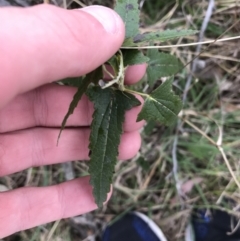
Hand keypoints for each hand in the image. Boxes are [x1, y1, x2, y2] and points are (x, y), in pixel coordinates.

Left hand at [0, 5, 145, 237]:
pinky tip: (97, 190)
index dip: (96, 58)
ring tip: (132, 145)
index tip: (136, 67)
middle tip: (139, 112)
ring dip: (92, 148)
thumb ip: (50, 38)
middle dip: (101, 107)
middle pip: (50, 105)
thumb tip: (112, 25)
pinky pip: (23, 203)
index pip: (47, 54)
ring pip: (43, 150)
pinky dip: (62, 197)